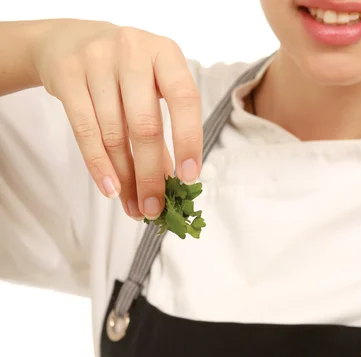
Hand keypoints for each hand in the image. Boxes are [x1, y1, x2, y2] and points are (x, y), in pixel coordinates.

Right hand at [30, 19, 201, 218]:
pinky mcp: (67, 74)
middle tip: (155, 208)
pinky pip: (85, 131)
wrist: (69, 42)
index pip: (185, 99)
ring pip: (114, 135)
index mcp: (165, 53)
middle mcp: (133, 50)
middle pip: (145, 126)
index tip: (188, 178)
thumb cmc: (122, 74)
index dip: (188, 140)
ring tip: (133, 207)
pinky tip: (110, 189)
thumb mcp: (148, 90)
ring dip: (125, 179)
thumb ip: (162, 131)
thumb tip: (171, 184)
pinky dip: (99, 166)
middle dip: (151, 175)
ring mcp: (97, 60)